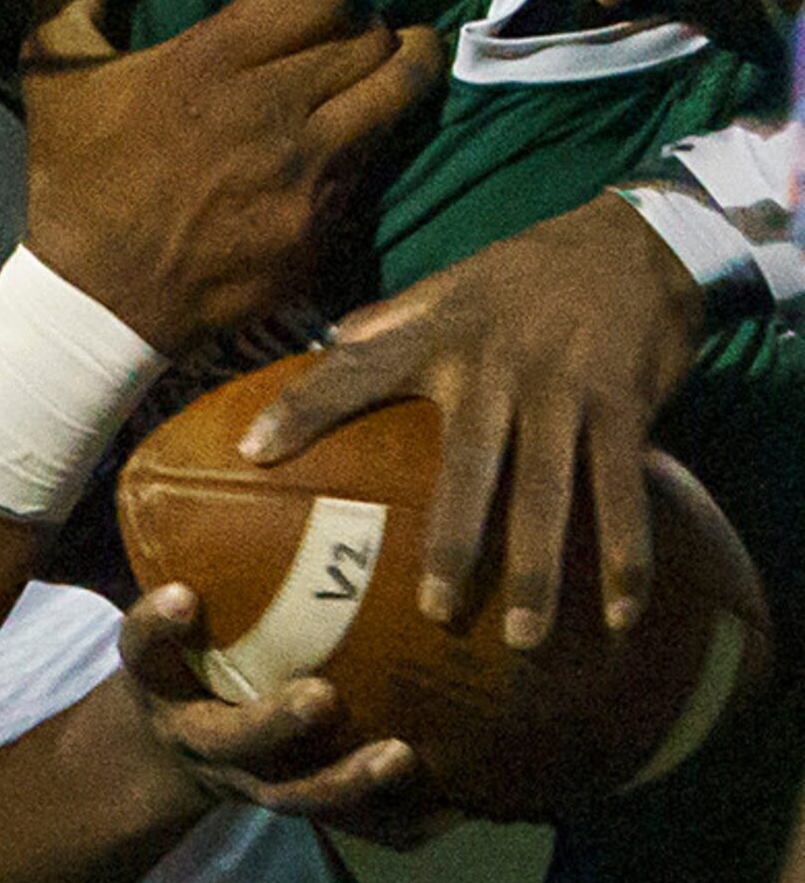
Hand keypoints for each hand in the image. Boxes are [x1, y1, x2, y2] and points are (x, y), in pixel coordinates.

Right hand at [21, 0, 443, 351]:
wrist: (98, 298)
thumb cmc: (74, 176)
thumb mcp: (50, 67)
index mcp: (208, 61)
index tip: (318, 10)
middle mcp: (269, 109)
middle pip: (370, 36)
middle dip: (370, 30)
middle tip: (358, 40)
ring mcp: (305, 172)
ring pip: (399, 92)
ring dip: (406, 72)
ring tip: (404, 66)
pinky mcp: (323, 225)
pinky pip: (381, 160)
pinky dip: (380, 141)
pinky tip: (366, 137)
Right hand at [117, 583, 446, 847]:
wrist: (179, 750)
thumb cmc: (183, 667)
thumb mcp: (164, 633)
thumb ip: (178, 600)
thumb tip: (206, 552)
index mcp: (168, 690)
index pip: (150, 653)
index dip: (161, 625)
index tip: (184, 595)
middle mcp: (213, 748)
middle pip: (239, 743)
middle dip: (279, 724)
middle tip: (322, 696)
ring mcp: (263, 784)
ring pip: (302, 797)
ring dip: (351, 783)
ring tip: (400, 757)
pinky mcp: (308, 804)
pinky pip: (355, 827)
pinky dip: (401, 821)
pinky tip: (451, 805)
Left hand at [238, 193, 704, 645]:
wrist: (632, 241)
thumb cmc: (524, 273)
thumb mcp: (448, 285)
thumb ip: (387, 321)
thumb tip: (324, 345)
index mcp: (436, 335)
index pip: (353, 371)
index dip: (301, 407)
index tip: (250, 452)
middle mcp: (494, 366)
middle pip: (467, 467)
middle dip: (452, 544)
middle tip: (434, 613)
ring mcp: (561, 390)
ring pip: (548, 494)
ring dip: (538, 571)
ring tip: (522, 640)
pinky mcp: (622, 407)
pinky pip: (623, 493)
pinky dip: (626, 558)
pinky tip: (620, 617)